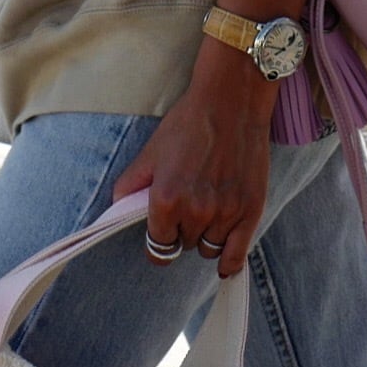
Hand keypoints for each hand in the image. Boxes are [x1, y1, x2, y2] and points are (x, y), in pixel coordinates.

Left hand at [113, 44, 277, 279]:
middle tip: (188, 208)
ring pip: (208, 249)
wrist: (231, 103)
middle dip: (182, 232)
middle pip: (184, 246)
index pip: (158, 247)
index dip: (159, 241)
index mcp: (165, 200)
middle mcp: (194, 212)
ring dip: (205, 238)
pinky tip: (223, 264)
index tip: (162, 234)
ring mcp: (225, 213)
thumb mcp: (151, 152)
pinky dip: (227, 263)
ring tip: (208, 215)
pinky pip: (236, 255)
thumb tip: (116, 210)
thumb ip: (130, 185)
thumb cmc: (189, 123)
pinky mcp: (250, 211)